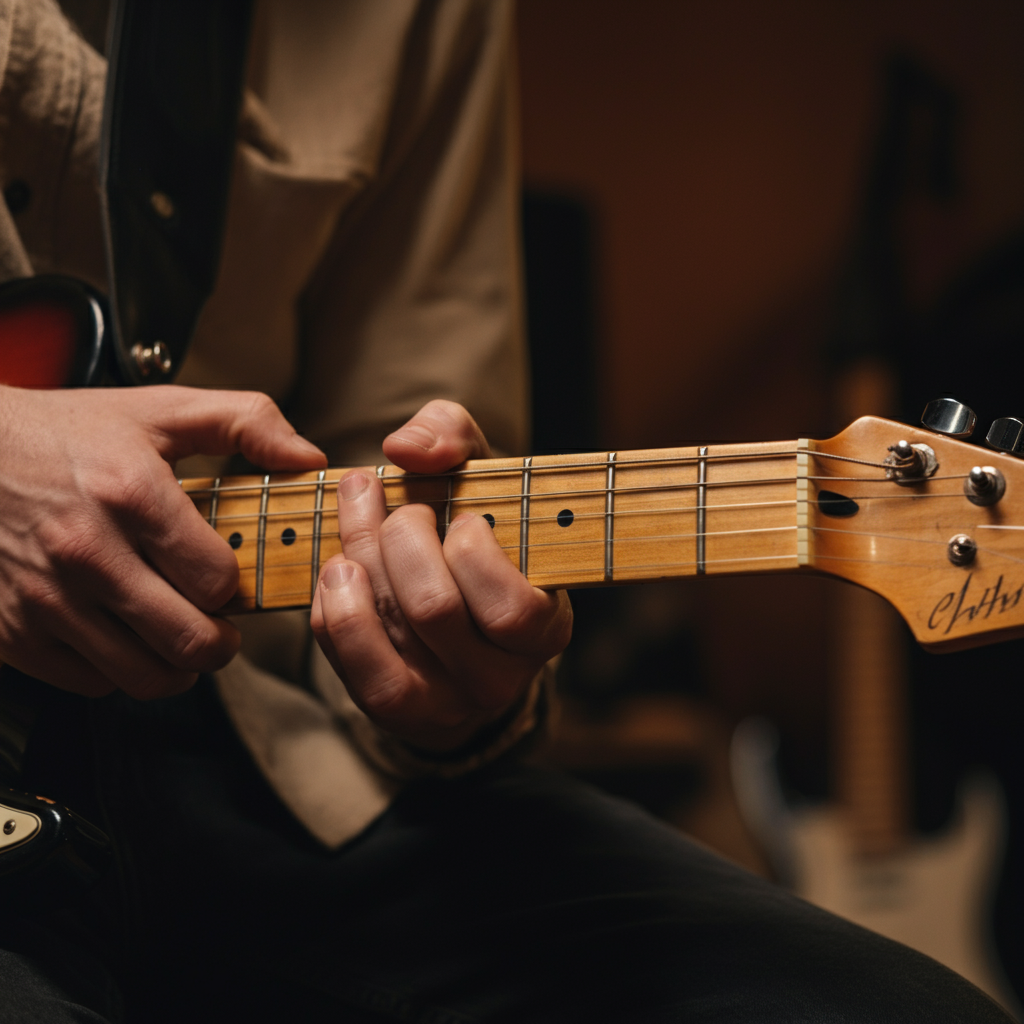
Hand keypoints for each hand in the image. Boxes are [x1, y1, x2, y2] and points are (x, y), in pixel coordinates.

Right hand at [0, 385, 325, 698]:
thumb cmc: (67, 433)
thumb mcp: (160, 409)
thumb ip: (246, 423)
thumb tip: (307, 458)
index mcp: (133, 495)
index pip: (219, 580)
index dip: (236, 584)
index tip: (228, 577)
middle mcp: (88, 552)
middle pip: (191, 640)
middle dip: (221, 639)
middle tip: (220, 625)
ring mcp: (46, 597)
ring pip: (145, 676)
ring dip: (176, 664)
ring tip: (178, 637)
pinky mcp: (12, 629)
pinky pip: (91, 683)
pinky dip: (117, 671)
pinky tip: (122, 636)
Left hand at [311, 400, 571, 752]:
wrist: (456, 616)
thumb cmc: (473, 532)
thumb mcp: (479, 474)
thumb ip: (453, 436)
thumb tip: (405, 449)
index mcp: (544, 630)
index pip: (512, 609)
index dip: (474, 551)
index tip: (462, 517)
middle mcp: (500, 678)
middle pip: (435, 608)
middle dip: (403, 536)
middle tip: (403, 508)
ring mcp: (444, 702)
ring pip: (390, 629)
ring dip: (361, 558)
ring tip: (357, 519)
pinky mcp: (393, 710)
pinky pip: (352, 659)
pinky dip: (334, 605)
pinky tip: (337, 569)